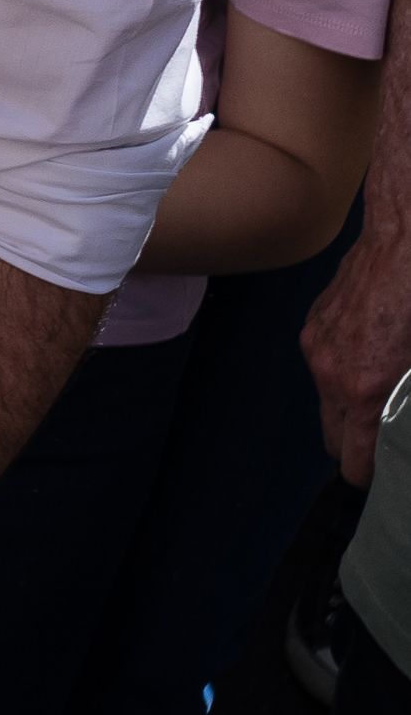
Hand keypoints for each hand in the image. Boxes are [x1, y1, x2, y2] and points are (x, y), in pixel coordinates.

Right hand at [305, 210, 410, 480]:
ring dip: (351, 406)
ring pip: (327, 402)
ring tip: (384, 388)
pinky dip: (343, 372)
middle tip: (387, 438)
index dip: (371, 474)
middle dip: (357, 447)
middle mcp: (331, 374)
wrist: (403, 240)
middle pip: (332, 440)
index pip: (351, 461)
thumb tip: (405, 419)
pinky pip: (324, 367)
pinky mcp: (313, 326)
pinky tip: (372, 352)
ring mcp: (317, 348)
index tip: (388, 471)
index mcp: (364, 389)